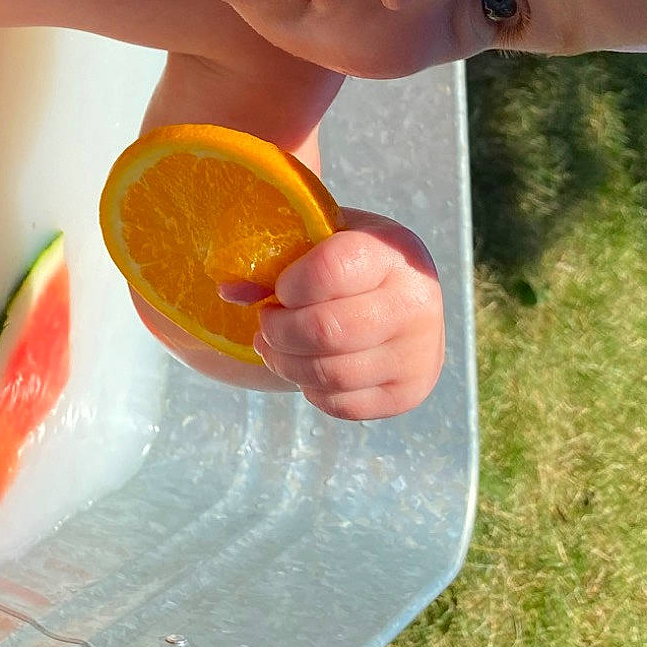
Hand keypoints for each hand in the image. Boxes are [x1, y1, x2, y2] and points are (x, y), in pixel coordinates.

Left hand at [248, 212, 443, 420]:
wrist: (403, 298)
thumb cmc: (352, 263)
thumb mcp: (320, 242)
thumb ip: (276, 258)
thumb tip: (228, 291)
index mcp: (394, 252)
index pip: (330, 270)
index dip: (289, 284)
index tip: (280, 288)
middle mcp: (416, 304)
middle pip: (326, 330)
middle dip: (279, 329)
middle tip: (267, 322)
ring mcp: (418, 354)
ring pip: (330, 373)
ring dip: (286, 363)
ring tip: (274, 346)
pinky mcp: (408, 393)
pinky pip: (342, 404)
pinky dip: (311, 389)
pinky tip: (307, 366)